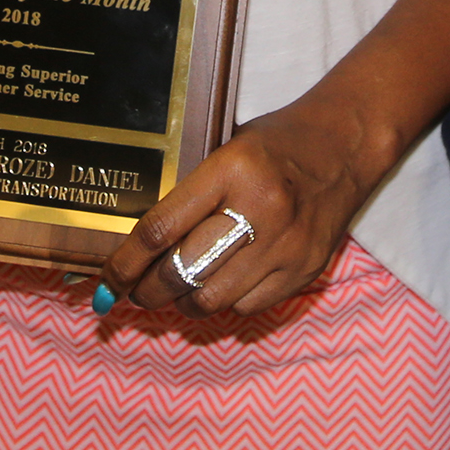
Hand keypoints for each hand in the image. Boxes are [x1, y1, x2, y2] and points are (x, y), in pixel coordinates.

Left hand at [93, 88, 388, 319]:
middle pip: (181, 272)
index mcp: (232, 169)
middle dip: (146, 292)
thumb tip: (136, 244)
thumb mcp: (226, 148)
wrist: (345, 146)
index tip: (103, 283)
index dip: (124, 264)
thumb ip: (190, 192)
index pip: (161, 229)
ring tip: (172, 291)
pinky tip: (216, 286)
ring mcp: (286, 246)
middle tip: (133, 293)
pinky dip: (223, 302)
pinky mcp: (305, 271)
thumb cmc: (276, 143)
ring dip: (183, 302)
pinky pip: (247, 306)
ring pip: (212, 299)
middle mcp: (259, 209)